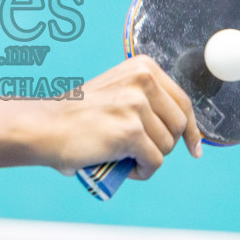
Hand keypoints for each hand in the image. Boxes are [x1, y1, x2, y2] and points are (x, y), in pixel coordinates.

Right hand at [49, 55, 200, 177]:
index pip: (183, 101)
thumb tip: (184, 130)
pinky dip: (142, 172)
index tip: (194, 148)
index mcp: (143, 67)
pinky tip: (125, 169)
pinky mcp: (131, 131)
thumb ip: (145, 99)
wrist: (46, 126)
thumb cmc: (78, 115)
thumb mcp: (116, 92)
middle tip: (139, 151)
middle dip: (163, 144)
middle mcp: (143, 81)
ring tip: (124, 157)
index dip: (191, 129)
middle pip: (179, 125)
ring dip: (149, 158)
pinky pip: (153, 162)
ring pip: (166, 146)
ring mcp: (137, 105)